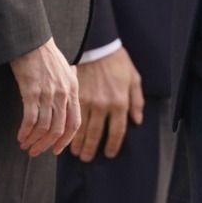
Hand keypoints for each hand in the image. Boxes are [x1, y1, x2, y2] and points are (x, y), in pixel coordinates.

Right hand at [9, 39, 80, 156]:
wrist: (31, 39)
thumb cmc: (45, 54)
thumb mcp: (65, 69)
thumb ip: (68, 87)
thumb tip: (68, 102)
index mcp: (72, 90)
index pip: (74, 123)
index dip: (66, 140)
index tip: (56, 150)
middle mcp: (62, 94)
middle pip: (58, 129)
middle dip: (46, 145)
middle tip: (36, 152)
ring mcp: (47, 93)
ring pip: (44, 127)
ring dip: (34, 140)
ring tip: (25, 145)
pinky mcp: (31, 91)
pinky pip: (30, 119)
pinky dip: (25, 131)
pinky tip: (20, 136)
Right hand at [70, 47, 143, 161]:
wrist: (97, 44)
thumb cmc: (117, 61)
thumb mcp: (133, 79)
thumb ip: (137, 101)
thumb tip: (137, 120)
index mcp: (119, 102)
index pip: (117, 131)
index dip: (112, 145)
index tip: (108, 154)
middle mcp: (103, 105)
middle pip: (97, 134)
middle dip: (91, 148)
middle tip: (86, 159)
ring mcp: (87, 100)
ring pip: (82, 128)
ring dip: (78, 142)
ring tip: (75, 152)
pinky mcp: (75, 94)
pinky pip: (70, 116)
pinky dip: (67, 127)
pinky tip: (64, 134)